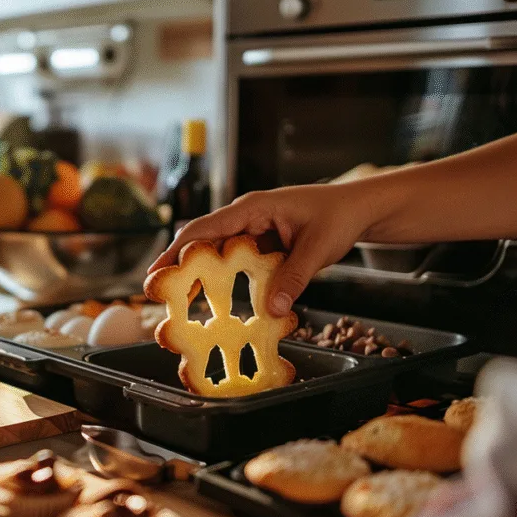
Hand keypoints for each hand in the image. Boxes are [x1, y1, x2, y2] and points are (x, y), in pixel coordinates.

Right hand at [148, 183, 375, 316]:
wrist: (360, 209)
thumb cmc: (340, 216)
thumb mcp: (318, 248)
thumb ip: (294, 278)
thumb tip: (273, 309)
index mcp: (253, 207)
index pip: (205, 228)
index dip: (177, 250)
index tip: (157, 272)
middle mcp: (247, 216)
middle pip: (204, 241)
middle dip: (180, 266)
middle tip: (159, 293)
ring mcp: (253, 229)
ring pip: (218, 253)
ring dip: (201, 275)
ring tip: (180, 301)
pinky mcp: (262, 243)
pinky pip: (237, 262)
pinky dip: (225, 279)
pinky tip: (217, 300)